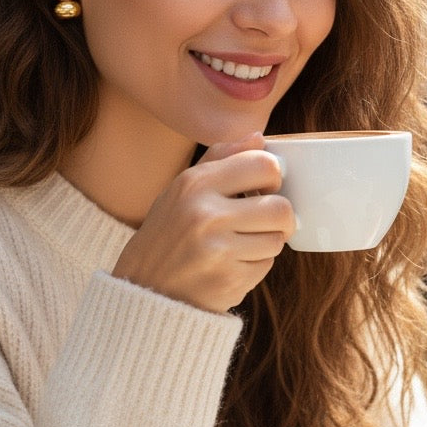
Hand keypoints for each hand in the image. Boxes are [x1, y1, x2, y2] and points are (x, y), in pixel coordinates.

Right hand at [111, 134, 294, 313]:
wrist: (145, 288)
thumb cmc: (168, 232)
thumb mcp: (182, 188)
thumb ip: (220, 158)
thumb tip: (259, 138)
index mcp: (196, 184)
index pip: (264, 165)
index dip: (273, 177)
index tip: (264, 188)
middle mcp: (206, 215)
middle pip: (281, 208)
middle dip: (280, 216)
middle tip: (265, 221)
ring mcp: (218, 251)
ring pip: (277, 240)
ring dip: (266, 242)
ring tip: (241, 244)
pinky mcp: (228, 281)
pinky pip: (266, 266)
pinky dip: (254, 265)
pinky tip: (231, 264)